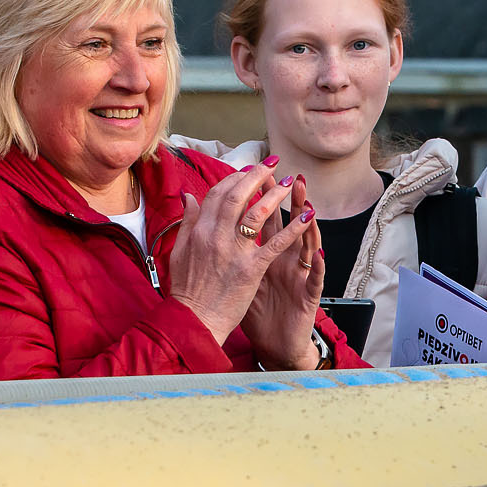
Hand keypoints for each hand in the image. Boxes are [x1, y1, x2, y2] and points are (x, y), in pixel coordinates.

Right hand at [159, 164, 313, 346]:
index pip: (217, 194)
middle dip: (256, 176)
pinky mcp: (251, 269)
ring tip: (290, 183)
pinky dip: (293, 229)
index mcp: (198, 231)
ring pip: (257, 214)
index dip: (234, 179)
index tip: (247, 170)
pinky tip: (307, 217)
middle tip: (271, 165)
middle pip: (238, 196)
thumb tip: (188, 196)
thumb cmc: (187, 290)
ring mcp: (234, 252)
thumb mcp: (178, 251)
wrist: (194, 321)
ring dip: (276, 195)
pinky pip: (276, 244)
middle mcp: (215, 236)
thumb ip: (187, 222)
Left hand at [240, 178, 323, 369]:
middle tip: (292, 178)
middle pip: (289, 225)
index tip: (257, 174)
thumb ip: (230, 249)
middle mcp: (285, 261)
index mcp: (266, 254)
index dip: (261, 197)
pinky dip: (318, 265)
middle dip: (290, 201)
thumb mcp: (241, 276)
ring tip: (310, 206)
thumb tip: (211, 224)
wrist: (274, 343)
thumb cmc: (257, 310)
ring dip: (309, 226)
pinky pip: (315, 278)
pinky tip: (319, 252)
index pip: (264, 219)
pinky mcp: (308, 296)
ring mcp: (298, 277)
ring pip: (307, 246)